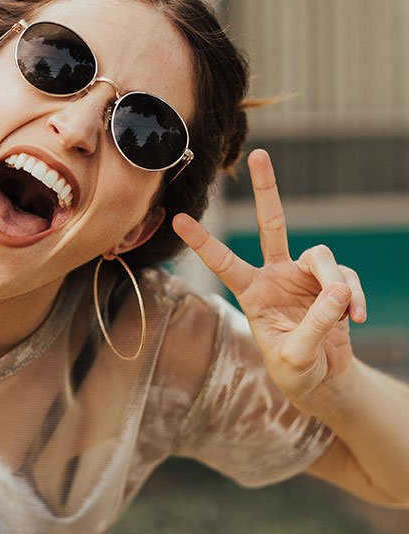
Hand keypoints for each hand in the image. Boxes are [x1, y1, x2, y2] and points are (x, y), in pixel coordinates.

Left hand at [173, 149, 366, 411]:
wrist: (323, 380)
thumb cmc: (295, 370)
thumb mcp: (295, 356)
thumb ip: (315, 325)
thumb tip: (338, 290)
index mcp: (251, 292)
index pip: (223, 262)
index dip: (202, 241)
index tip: (178, 219)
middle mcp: (274, 276)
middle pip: (271, 224)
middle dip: (266, 189)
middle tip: (260, 154)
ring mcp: (304, 276)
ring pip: (321, 256)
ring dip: (336, 282)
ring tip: (344, 312)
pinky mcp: (332, 283)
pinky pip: (346, 278)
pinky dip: (353, 297)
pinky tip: (355, 318)